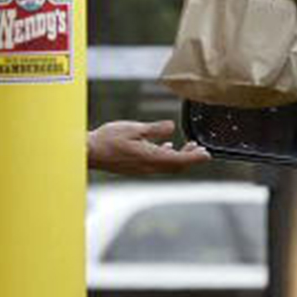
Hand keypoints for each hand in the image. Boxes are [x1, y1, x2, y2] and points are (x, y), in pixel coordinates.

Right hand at [87, 120, 210, 174]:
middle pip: (176, 166)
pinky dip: (166, 156)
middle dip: (190, 158)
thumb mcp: (133, 128)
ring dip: (179, 157)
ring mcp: (141, 169)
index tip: (207, 154)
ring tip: (187, 147)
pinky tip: (164, 146)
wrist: (89, 152)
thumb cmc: (108, 139)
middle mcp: (148, 167)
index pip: (179, 160)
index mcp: (150, 158)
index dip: (195, 158)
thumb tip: (171, 128)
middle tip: (200, 149)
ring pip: (167, 166)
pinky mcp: (135, 167)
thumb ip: (154, 129)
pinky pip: (157, 165)